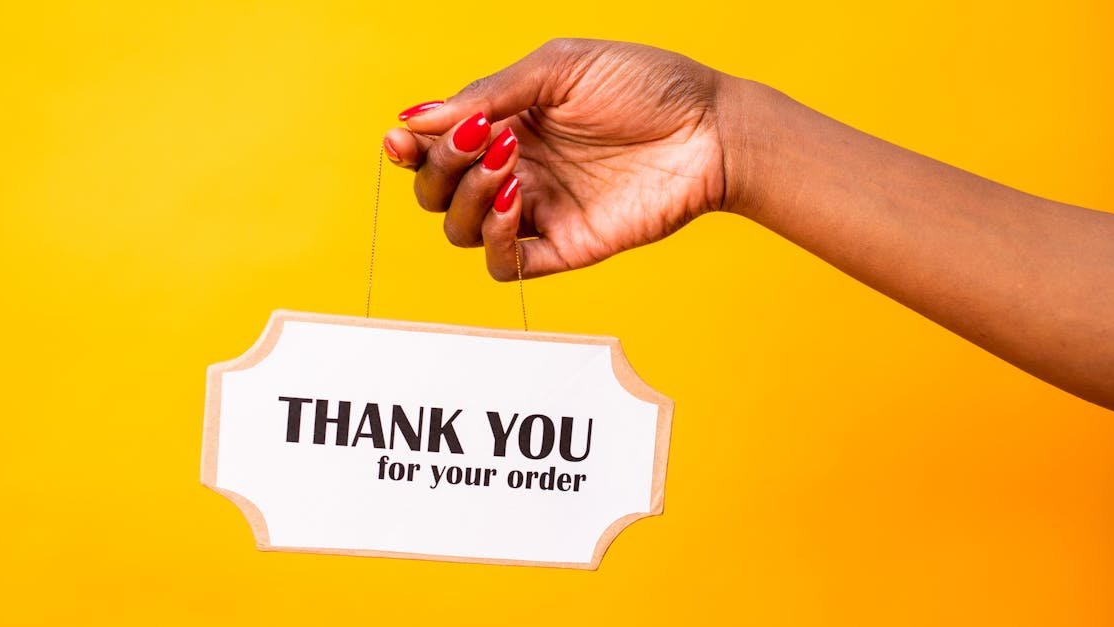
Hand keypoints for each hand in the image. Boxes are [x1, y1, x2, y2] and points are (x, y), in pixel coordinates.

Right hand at [383, 38, 730, 279]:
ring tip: (510, 165)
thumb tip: (415, 116)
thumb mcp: (560, 68)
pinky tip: (519, 201)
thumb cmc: (645, 85)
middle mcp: (513, 170)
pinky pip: (506, 266)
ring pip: (460, 231)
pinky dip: (495, 240)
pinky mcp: (564, 245)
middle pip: (436, 193)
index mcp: (506, 125)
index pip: (435, 148)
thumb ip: (490, 93)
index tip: (402, 138)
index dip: (409, 148)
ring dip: (467, 199)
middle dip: (439, 169)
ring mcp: (537, 210)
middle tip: (478, 141)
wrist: (711, 129)